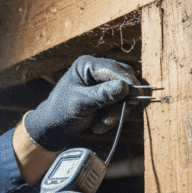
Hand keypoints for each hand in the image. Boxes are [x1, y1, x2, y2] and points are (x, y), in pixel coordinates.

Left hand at [25, 55, 140, 150]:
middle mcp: (98, 70)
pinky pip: (122, 105)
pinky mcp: (109, 96)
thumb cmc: (62, 112)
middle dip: (120, 103)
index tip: (136, 98)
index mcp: (87, 65)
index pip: (114, 69)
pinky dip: (113, 117)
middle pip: (125, 81)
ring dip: (115, 114)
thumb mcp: (81, 104)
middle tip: (108, 121)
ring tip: (98, 126)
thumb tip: (125, 86)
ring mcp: (105, 83)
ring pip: (126, 96)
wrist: (55, 127)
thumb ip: (102, 95)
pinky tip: (99, 124)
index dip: (128, 82)